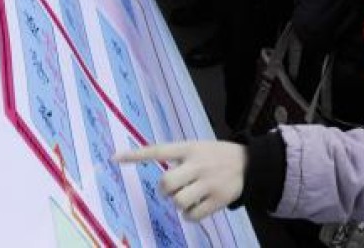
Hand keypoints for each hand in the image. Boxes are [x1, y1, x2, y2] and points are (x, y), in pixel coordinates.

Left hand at [116, 141, 247, 220]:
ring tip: (187, 198)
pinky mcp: (217, 200)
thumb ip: (179, 158)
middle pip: (166, 183)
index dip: (135, 155)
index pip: (158, 150)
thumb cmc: (217, 156)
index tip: (114, 158)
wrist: (249, 164)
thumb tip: (160, 178)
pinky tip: (195, 209)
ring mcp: (208, 183)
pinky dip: (189, 216)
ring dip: (178, 204)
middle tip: (172, 190)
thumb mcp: (198, 147)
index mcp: (190, 148)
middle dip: (165, 191)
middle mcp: (197, 164)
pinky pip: (193, 215)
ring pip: (178, 201)